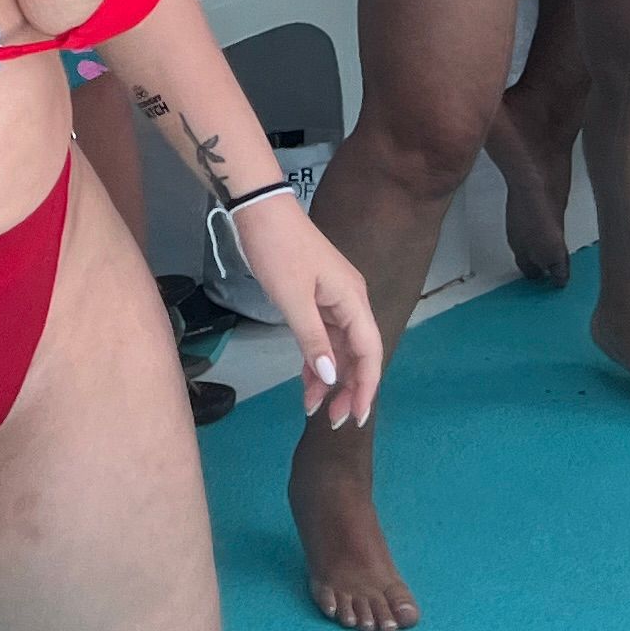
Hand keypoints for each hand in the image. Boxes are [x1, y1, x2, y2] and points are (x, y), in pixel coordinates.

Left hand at [234, 195, 378, 430]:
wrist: (259, 209)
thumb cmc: (277, 250)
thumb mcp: (293, 298)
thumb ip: (313, 340)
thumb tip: (333, 377)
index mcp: (352, 300)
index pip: (370, 352)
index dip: (366, 386)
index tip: (357, 416)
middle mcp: (350, 301)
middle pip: (358, 354)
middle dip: (348, 389)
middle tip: (333, 421)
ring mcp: (333, 300)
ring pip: (339, 349)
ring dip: (330, 378)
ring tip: (315, 409)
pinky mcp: (315, 298)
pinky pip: (323, 337)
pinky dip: (316, 360)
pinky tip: (307, 383)